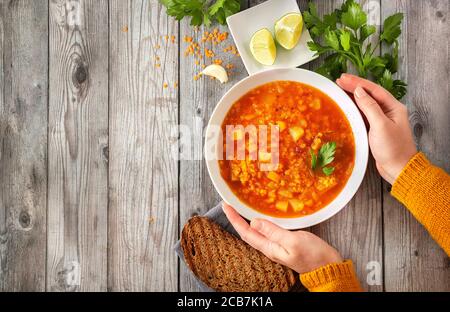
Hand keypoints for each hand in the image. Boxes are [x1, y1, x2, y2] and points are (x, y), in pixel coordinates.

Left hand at [223, 203, 342, 273]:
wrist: (328, 266)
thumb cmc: (313, 255)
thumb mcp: (293, 241)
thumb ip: (273, 232)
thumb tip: (254, 221)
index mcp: (269, 248)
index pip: (246, 232)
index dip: (234, 219)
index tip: (226, 206)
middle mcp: (269, 247)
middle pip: (247, 232)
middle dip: (236, 219)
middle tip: (229, 204)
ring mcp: (276, 246)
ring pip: (255, 232)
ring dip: (246, 220)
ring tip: (240, 208)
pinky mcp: (284, 242)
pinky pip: (266, 231)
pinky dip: (259, 222)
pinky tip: (261, 216)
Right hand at [336, 74, 416, 183]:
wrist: (399, 169)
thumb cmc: (393, 148)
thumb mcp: (380, 125)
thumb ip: (369, 106)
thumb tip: (358, 91)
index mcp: (394, 107)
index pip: (373, 90)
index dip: (357, 83)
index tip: (343, 78)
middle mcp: (388, 111)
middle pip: (369, 95)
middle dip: (354, 87)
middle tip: (339, 81)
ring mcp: (382, 121)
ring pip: (365, 104)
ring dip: (353, 97)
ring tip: (340, 90)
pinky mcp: (375, 130)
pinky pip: (363, 115)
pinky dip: (354, 110)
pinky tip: (346, 107)